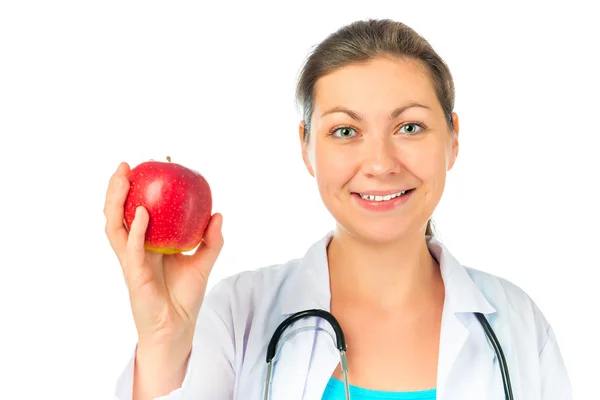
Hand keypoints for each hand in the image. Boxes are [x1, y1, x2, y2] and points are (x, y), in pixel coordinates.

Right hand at [104, 162, 223, 347]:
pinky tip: (142, 213)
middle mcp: (135, 250)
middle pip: (118, 214)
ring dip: (116, 202)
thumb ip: (210, 240)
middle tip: (125, 166)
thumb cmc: (184, 296)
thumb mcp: (202, 263)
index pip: (136, 212)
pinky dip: (136, 230)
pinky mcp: (134, 276)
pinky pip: (132, 249)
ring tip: (122, 178)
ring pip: (115, 227)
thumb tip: (218, 214)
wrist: (178, 328)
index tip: (147, 167)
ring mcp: (131, 262)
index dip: (136, 191)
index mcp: (147, 245)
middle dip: (116, 189)